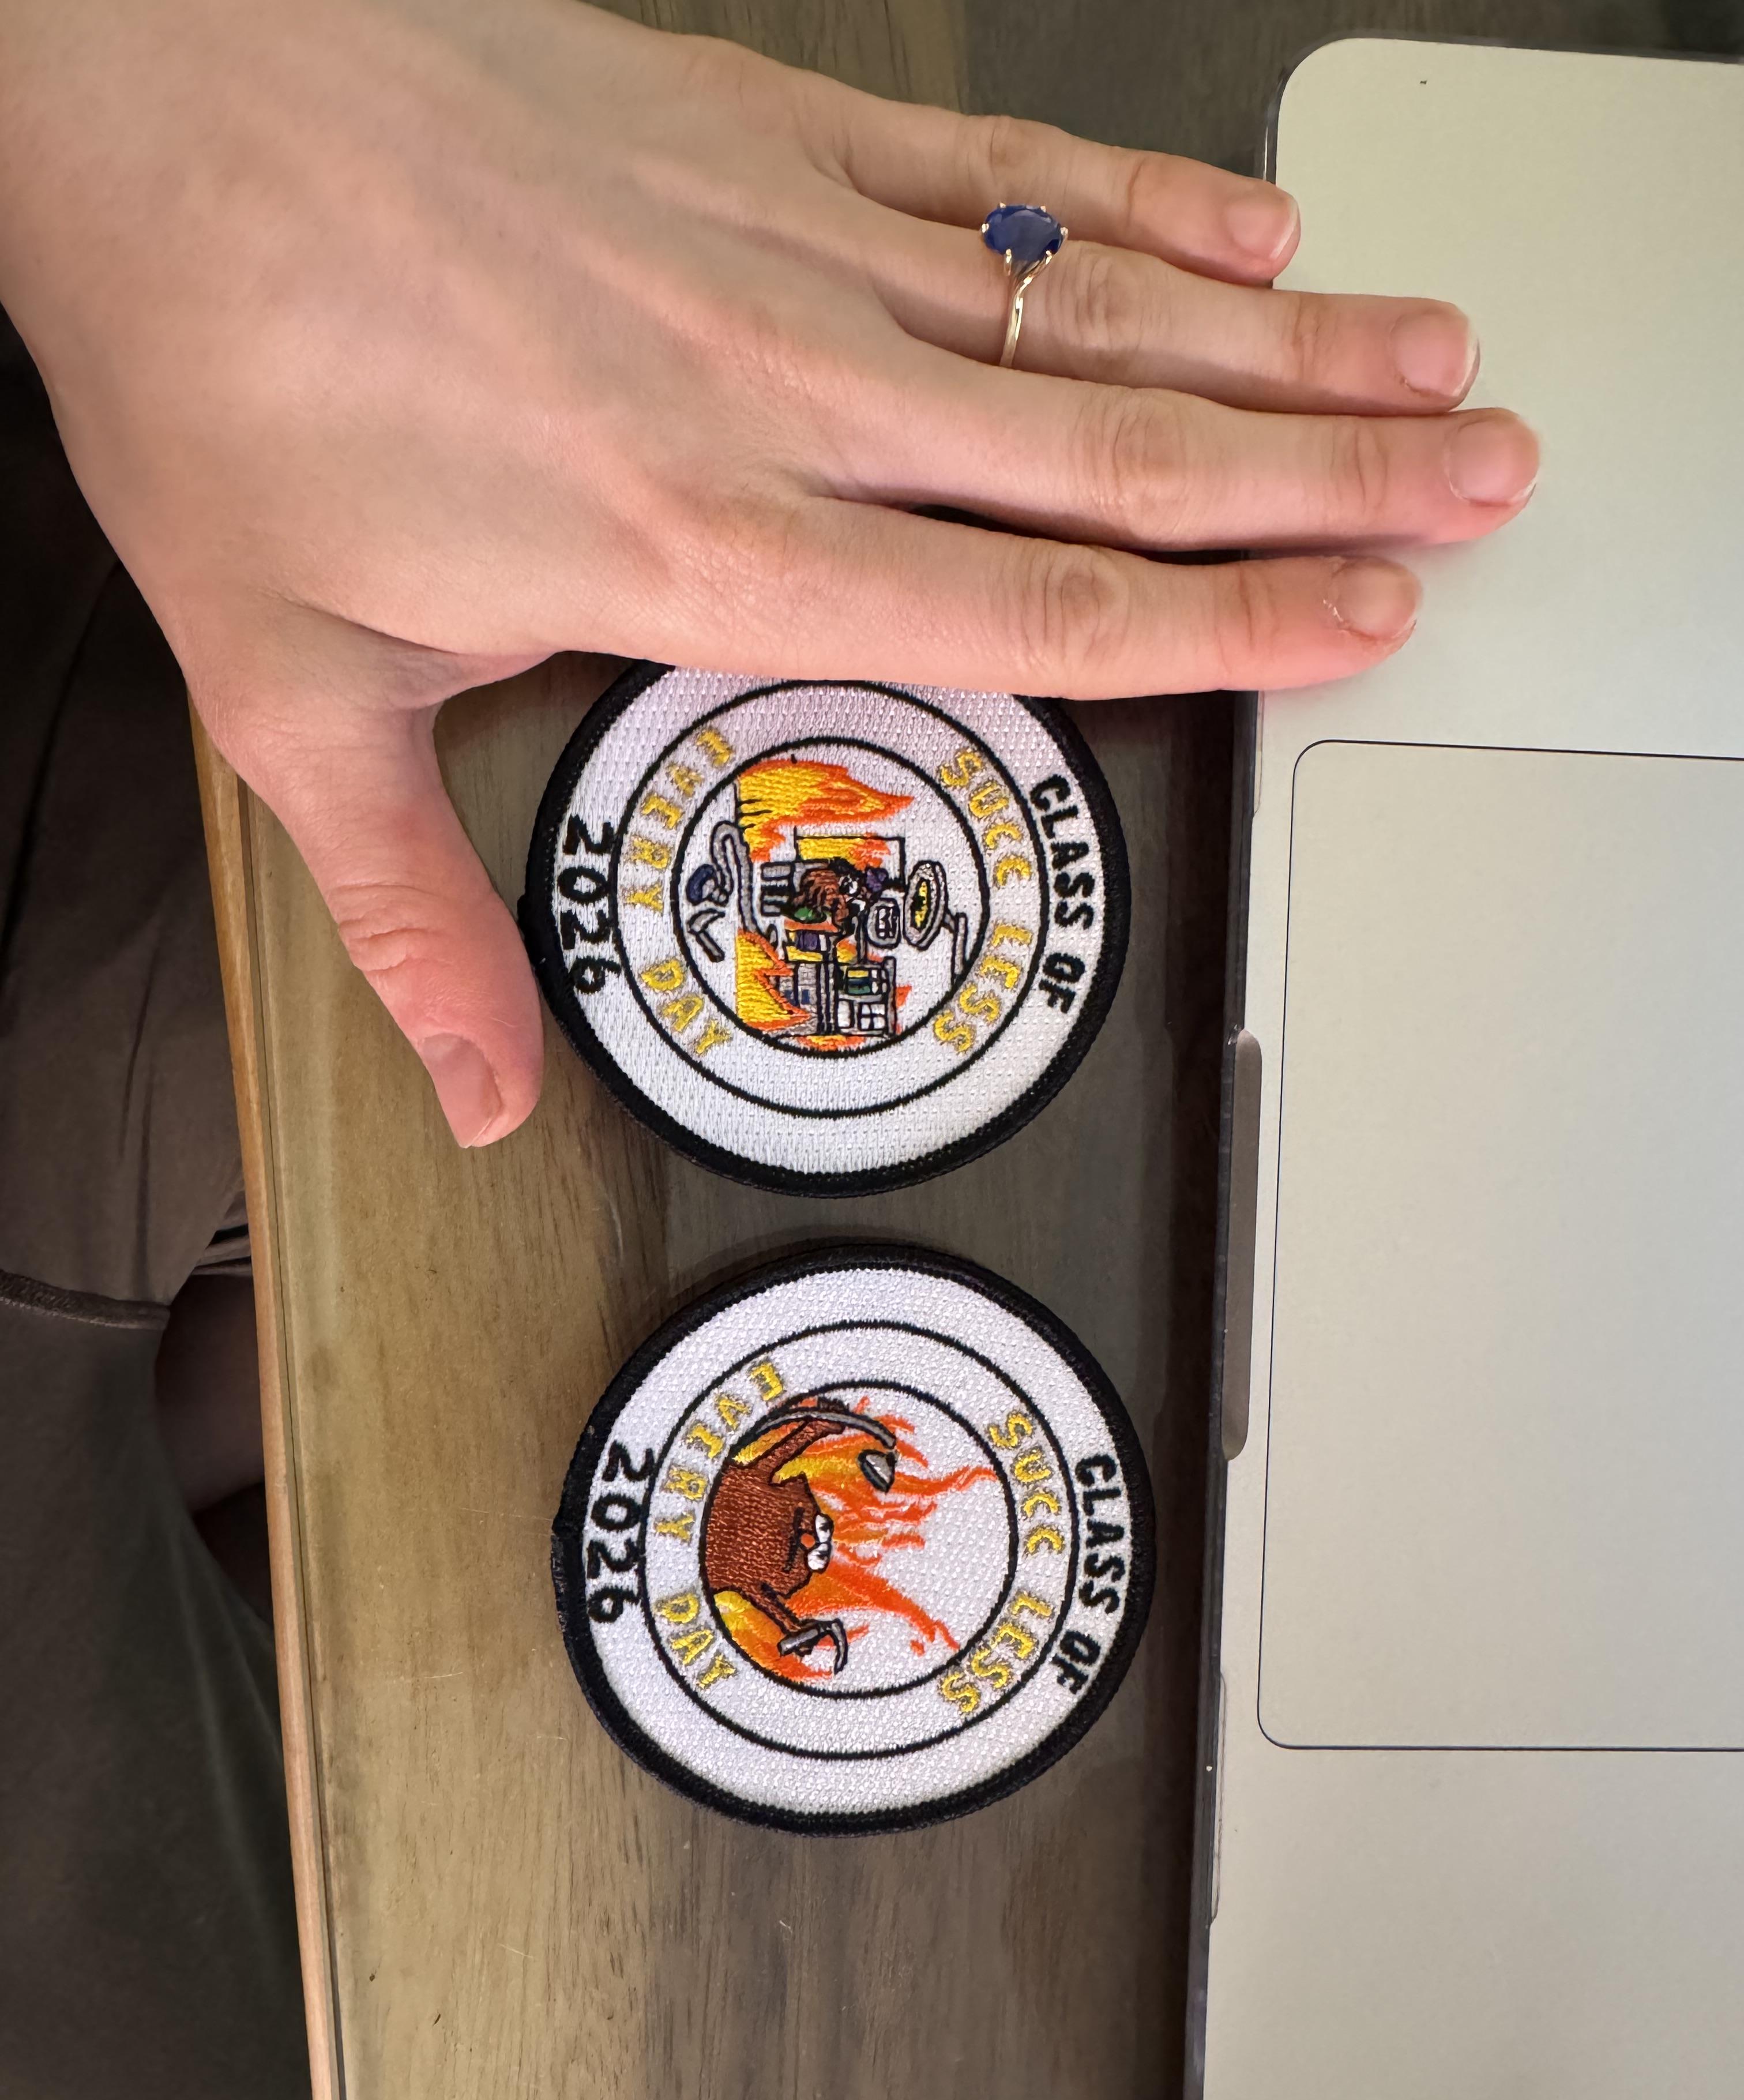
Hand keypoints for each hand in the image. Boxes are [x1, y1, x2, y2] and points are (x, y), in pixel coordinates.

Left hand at [0, 0, 1536, 1144]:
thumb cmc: (217, 361)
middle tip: (1479, 488)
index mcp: (699, 550)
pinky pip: (996, 168)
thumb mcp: (292, 693)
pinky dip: (1134, 196)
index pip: (1030, 609)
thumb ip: (415, 912)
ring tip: (1433, 363)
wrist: (144, 89)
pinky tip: (1245, 222)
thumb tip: (483, 1092)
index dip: (1221, 624)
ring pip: (1093, 307)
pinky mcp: (762, 127)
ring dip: (1286, 337)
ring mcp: (788, 244)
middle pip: (1117, 451)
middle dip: (1326, 479)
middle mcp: (783, 393)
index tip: (1354, 624)